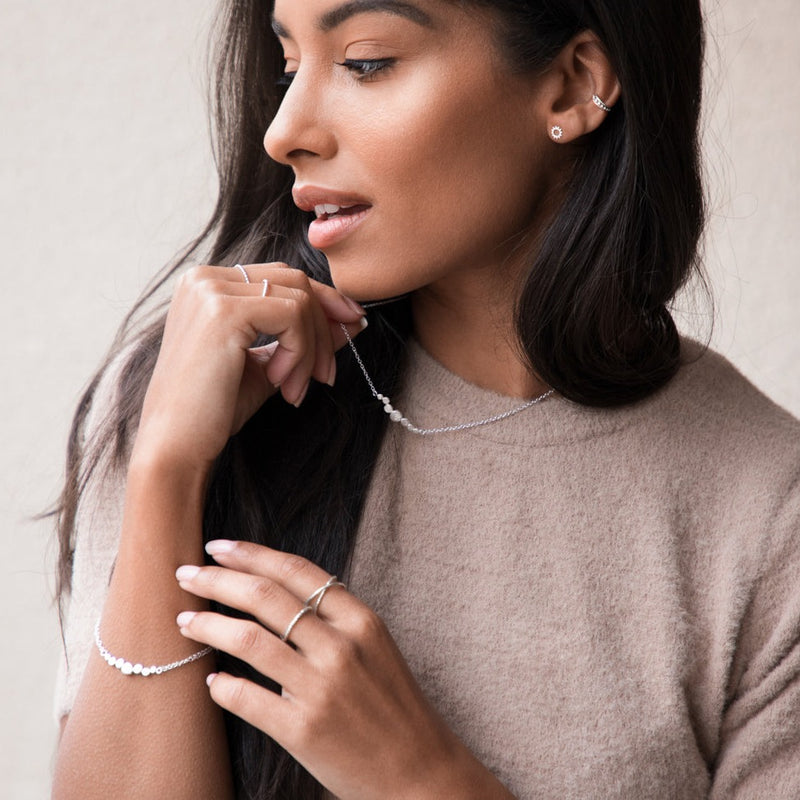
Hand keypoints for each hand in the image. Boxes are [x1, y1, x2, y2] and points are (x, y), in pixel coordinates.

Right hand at [133, 264, 366, 470]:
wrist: (177, 444)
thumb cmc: (215, 409)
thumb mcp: (271, 363)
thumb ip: (306, 338)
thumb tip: (353, 322)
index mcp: (208, 285)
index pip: (281, 276)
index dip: (323, 300)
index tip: (352, 325)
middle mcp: (205, 278)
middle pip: (295, 280)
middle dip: (325, 326)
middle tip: (327, 374)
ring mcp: (211, 290)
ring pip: (299, 299)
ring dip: (312, 348)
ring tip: (296, 388)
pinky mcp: (223, 310)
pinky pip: (292, 316)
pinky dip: (300, 352)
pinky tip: (281, 382)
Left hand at [174, 542, 505, 799]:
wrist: (419, 768)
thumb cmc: (392, 703)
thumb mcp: (375, 645)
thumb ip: (334, 618)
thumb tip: (275, 593)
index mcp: (361, 619)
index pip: (296, 571)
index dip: (252, 554)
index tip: (217, 546)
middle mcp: (341, 646)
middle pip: (266, 597)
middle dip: (218, 580)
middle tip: (185, 574)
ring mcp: (322, 688)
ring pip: (249, 640)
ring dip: (208, 626)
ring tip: (184, 621)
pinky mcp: (304, 730)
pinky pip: (247, 697)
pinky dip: (221, 686)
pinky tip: (211, 680)